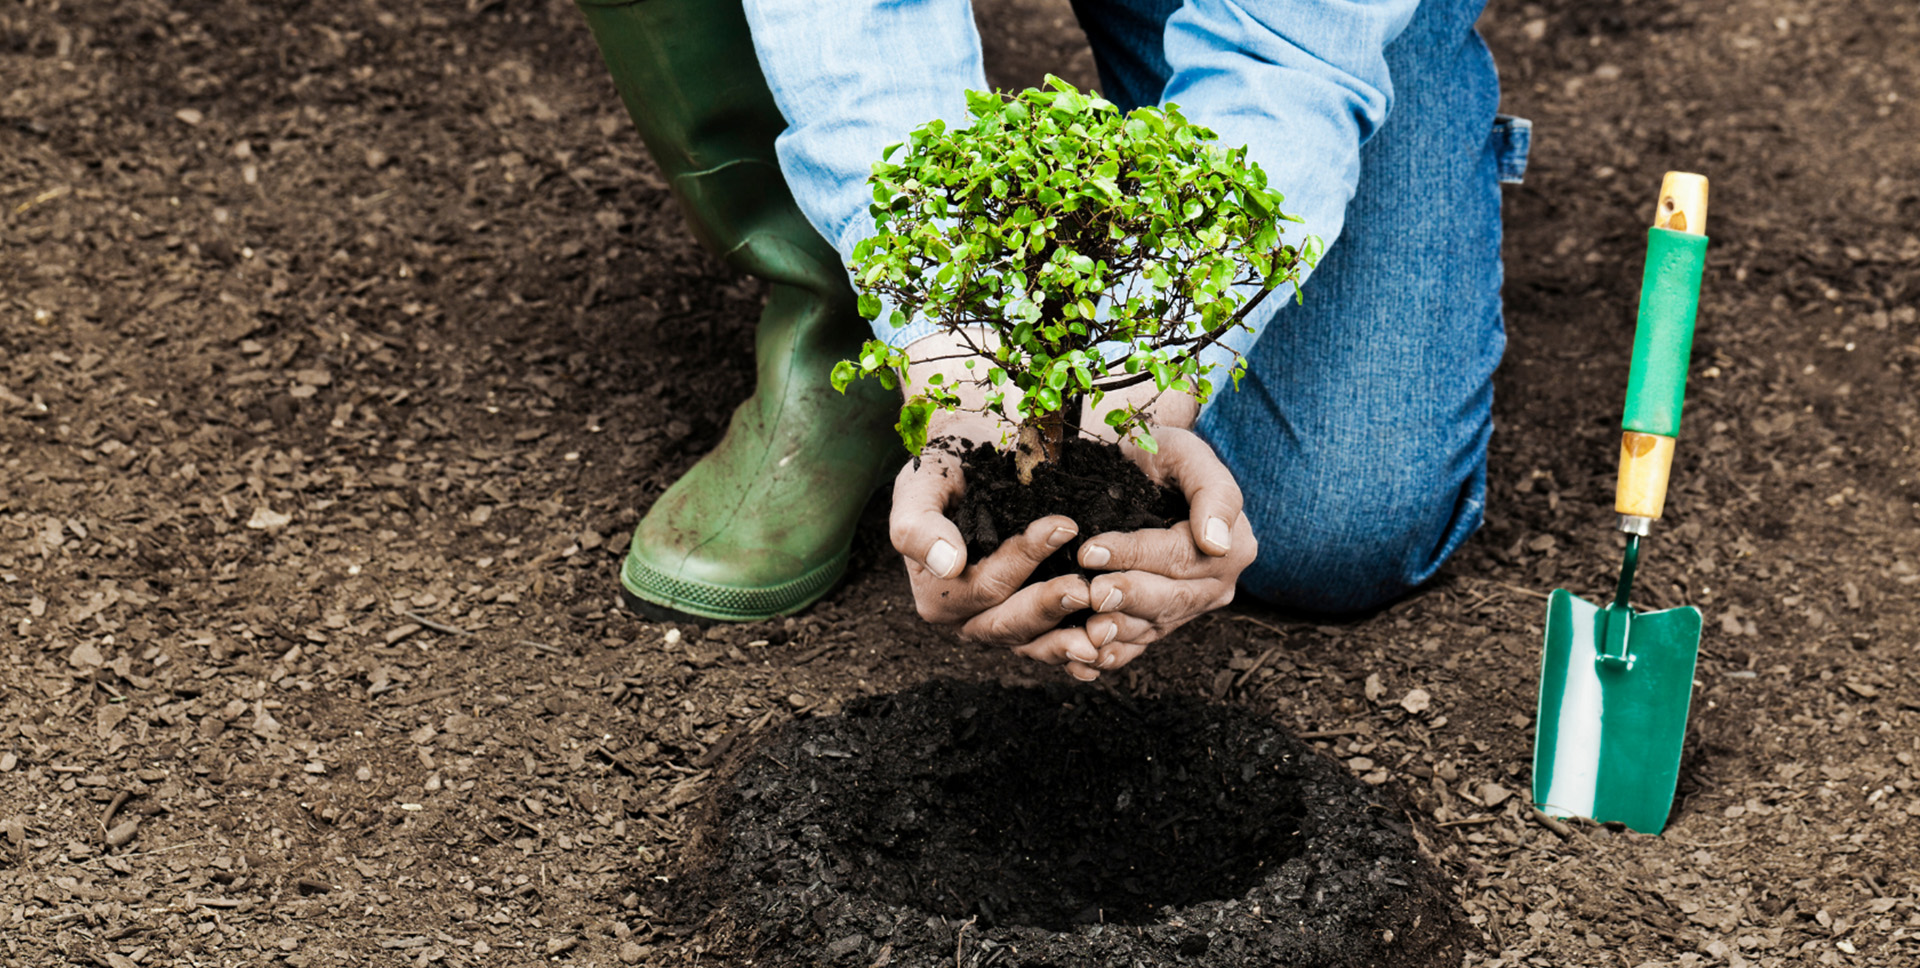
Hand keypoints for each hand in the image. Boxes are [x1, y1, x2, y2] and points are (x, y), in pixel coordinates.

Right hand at [889, 412, 1104, 680]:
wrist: (973, 462)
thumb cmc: (944, 470)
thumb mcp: (920, 485)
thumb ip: (919, 524)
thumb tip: (947, 563)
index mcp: (936, 593)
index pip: (982, 585)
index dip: (1021, 560)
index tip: (1063, 526)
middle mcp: (967, 617)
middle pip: (1007, 623)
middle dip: (1047, 607)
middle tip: (1085, 588)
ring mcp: (1000, 623)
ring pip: (1032, 643)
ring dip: (1067, 641)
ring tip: (1103, 631)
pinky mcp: (1030, 622)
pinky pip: (1050, 646)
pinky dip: (1074, 653)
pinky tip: (1104, 653)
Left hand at [1077, 424, 1255, 672]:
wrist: (1139, 470)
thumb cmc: (1161, 453)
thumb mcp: (1187, 453)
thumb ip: (1213, 491)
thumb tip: (1217, 542)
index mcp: (1232, 545)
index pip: (1181, 556)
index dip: (1136, 554)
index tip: (1092, 550)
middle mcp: (1215, 583)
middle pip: (1171, 598)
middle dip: (1128, 597)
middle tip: (1090, 593)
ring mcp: (1188, 607)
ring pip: (1154, 627)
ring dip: (1120, 632)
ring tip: (1087, 630)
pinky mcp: (1161, 622)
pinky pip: (1139, 645)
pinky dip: (1114, 654)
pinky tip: (1086, 659)